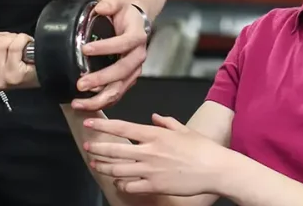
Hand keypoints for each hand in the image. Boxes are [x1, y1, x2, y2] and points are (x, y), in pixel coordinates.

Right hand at [0, 30, 38, 90]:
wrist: (47, 69)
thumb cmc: (26, 60)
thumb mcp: (1, 47)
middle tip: (8, 44)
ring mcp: (2, 80)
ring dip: (10, 40)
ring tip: (18, 47)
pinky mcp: (14, 75)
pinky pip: (13, 46)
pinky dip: (22, 40)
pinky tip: (26, 46)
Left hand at [72, 0, 149, 111]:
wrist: (135, 24)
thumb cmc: (125, 14)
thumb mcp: (119, 2)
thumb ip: (110, 3)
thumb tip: (100, 8)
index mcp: (137, 36)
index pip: (124, 43)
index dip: (106, 47)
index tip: (85, 49)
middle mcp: (138, 56)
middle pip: (122, 72)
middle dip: (101, 80)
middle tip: (81, 84)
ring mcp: (134, 71)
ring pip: (119, 88)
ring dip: (99, 98)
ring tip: (79, 102)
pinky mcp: (127, 80)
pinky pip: (116, 94)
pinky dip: (102, 103)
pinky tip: (86, 106)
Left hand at [83, 114, 230, 195]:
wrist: (215, 169)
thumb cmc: (203, 149)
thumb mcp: (184, 130)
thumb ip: (166, 122)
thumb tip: (155, 117)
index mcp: (155, 135)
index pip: (122, 128)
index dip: (102, 126)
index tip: (90, 123)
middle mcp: (149, 152)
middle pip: (114, 150)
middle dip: (97, 148)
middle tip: (87, 147)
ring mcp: (150, 170)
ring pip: (118, 170)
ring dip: (104, 167)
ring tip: (96, 165)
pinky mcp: (155, 186)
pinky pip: (130, 186)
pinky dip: (121, 184)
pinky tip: (118, 182)